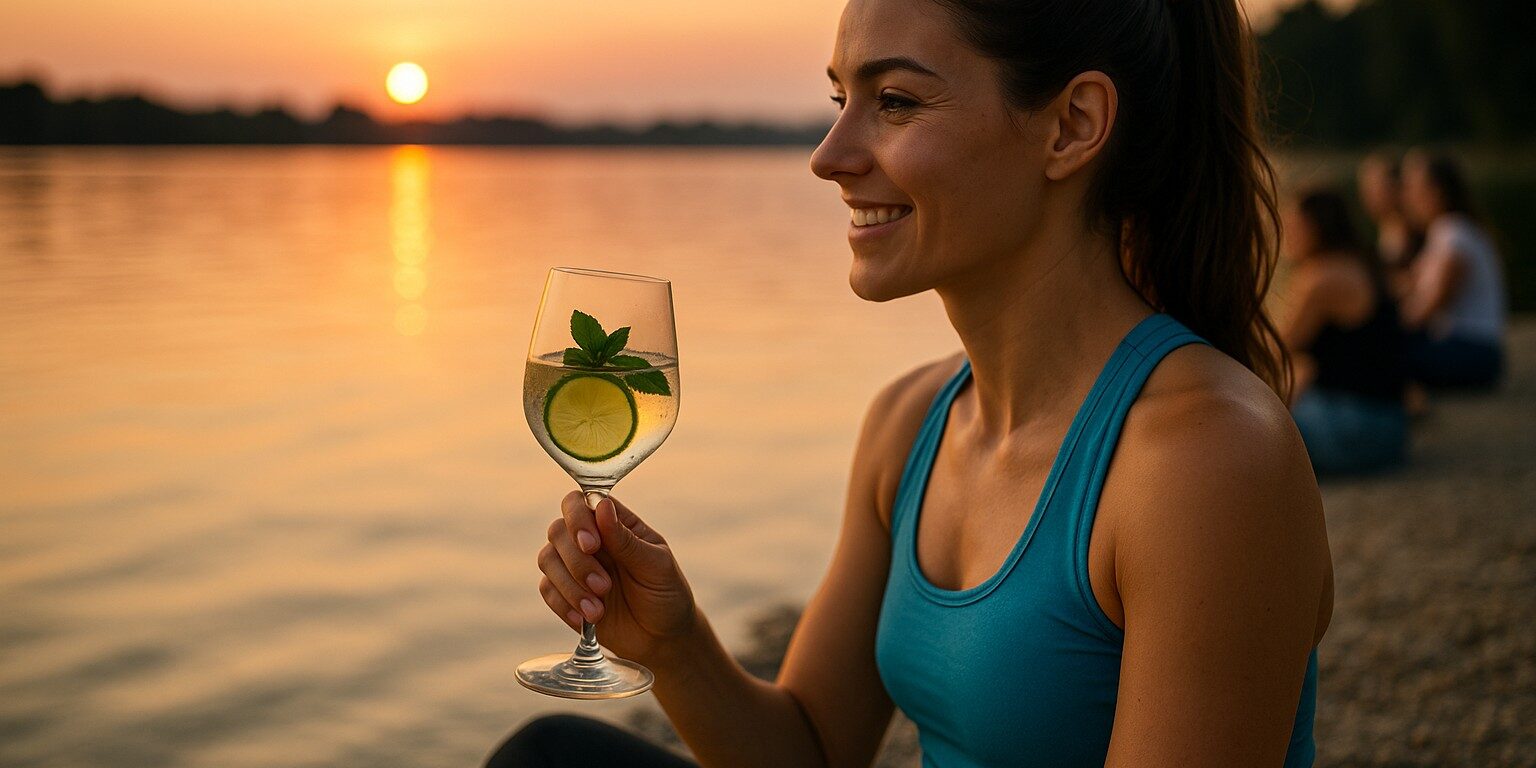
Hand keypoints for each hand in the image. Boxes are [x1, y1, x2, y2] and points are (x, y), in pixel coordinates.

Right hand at [537, 490, 697, 664]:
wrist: (663, 638)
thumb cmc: (666, 594)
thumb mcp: (655, 566)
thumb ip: (626, 540)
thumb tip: (602, 505)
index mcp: (615, 524)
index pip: (581, 502)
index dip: (577, 518)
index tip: (592, 545)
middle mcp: (591, 540)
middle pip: (558, 530)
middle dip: (577, 561)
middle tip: (604, 586)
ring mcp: (576, 567)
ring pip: (547, 559)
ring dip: (570, 586)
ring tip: (598, 610)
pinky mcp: (567, 594)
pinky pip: (547, 589)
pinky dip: (563, 605)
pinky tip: (585, 619)